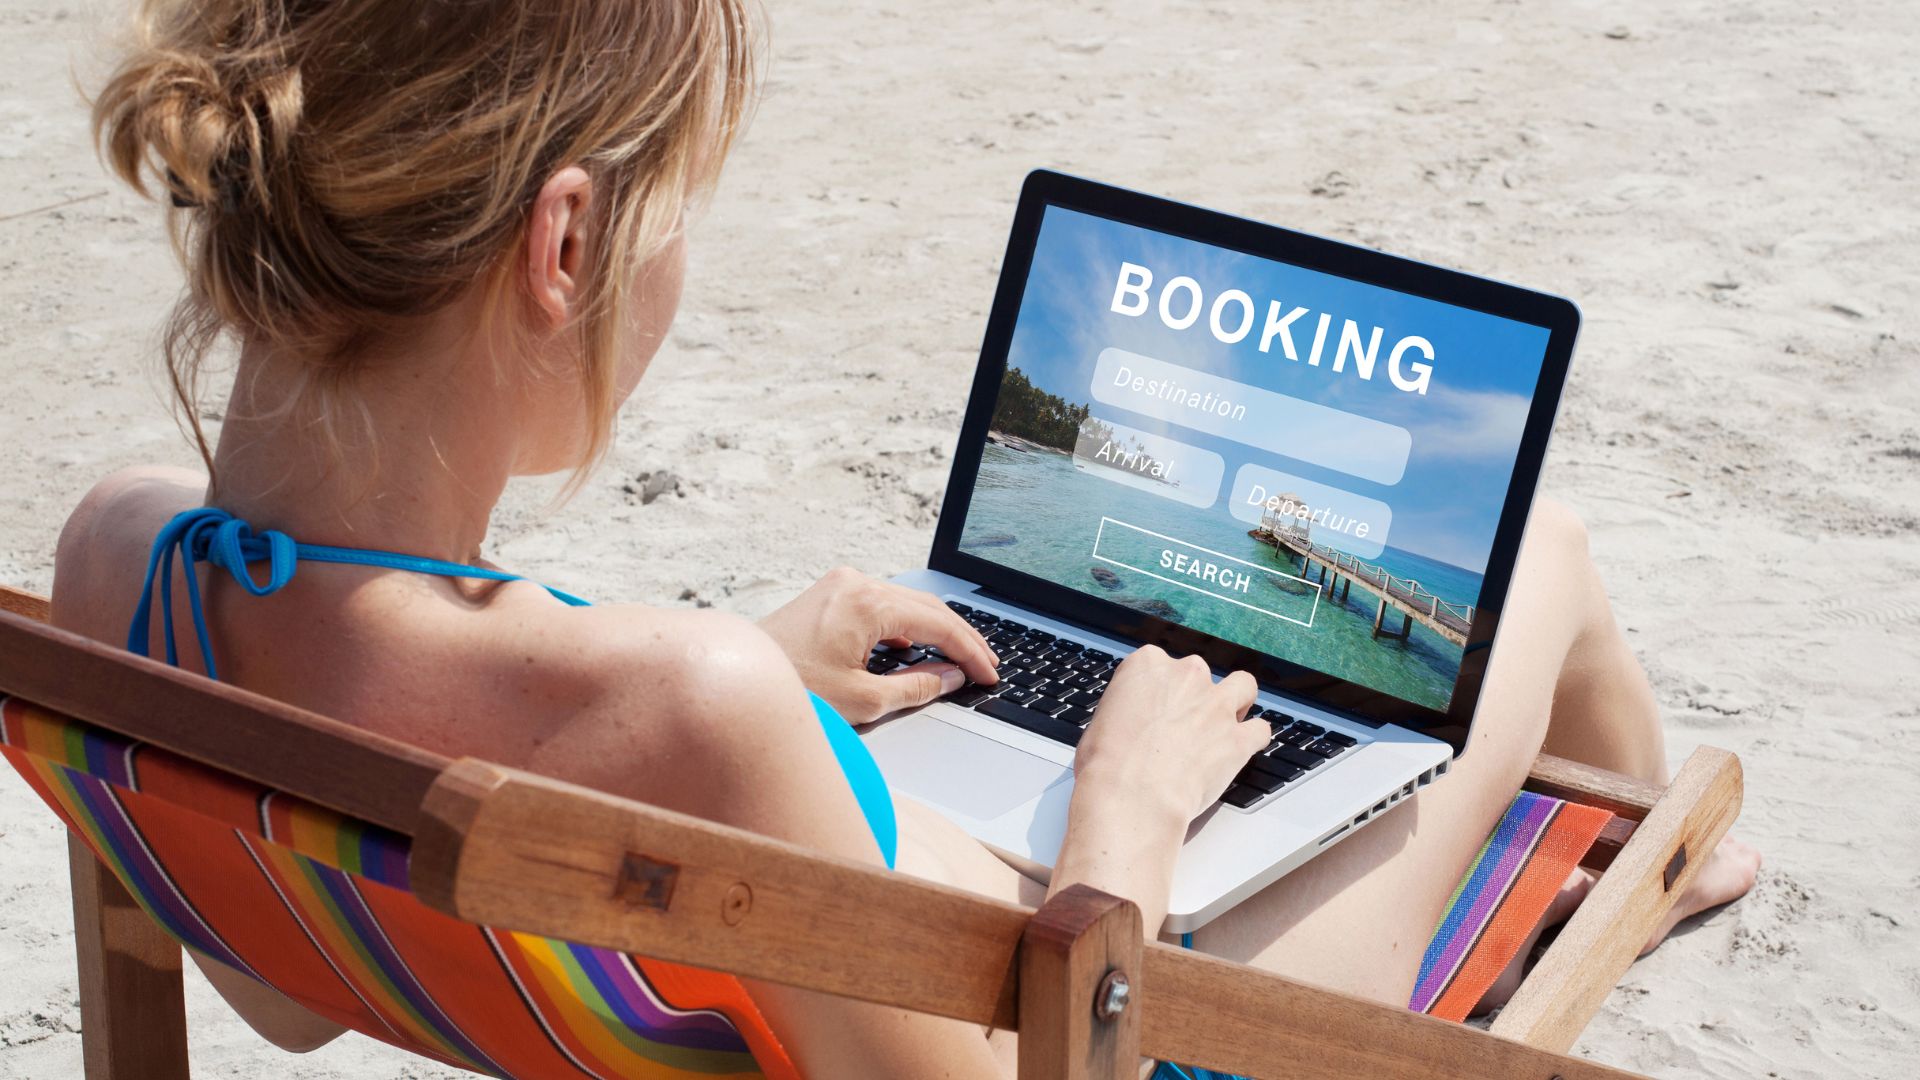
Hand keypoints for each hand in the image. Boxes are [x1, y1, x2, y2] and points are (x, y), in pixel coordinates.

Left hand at [758, 568, 999, 723]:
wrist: (737, 682)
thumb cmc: (791, 689)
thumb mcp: (863, 699)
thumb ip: (916, 686)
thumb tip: (950, 677)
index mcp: (868, 602)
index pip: (938, 624)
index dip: (970, 651)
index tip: (988, 674)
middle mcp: (856, 583)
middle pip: (927, 608)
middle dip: (960, 638)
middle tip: (985, 666)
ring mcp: (840, 585)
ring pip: (906, 604)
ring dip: (933, 631)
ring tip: (958, 658)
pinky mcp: (829, 595)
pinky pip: (881, 606)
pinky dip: (904, 627)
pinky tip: (912, 650)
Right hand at [1072, 646, 1269, 823]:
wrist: (1132, 795)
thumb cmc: (1107, 763)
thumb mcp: (1101, 721)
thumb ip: (1127, 709)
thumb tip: (1130, 722)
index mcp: (1147, 664)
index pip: (1160, 664)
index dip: (1160, 690)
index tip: (1156, 710)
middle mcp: (1186, 676)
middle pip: (1200, 674)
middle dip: (1195, 696)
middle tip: (1182, 725)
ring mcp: (1216, 705)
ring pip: (1243, 686)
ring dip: (1237, 702)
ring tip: (1225, 722)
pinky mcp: (1237, 737)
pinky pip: (1260, 730)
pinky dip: (1253, 739)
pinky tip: (1242, 749)